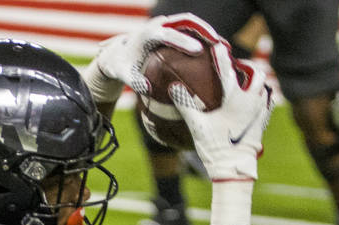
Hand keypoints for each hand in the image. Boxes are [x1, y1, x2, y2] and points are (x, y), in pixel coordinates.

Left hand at [83, 13, 213, 106]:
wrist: (117, 53)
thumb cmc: (121, 65)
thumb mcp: (124, 74)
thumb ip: (133, 81)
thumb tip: (146, 89)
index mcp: (149, 33)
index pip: (169, 34)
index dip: (184, 41)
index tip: (198, 50)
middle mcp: (159, 24)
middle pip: (186, 21)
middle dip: (203, 30)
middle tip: (219, 42)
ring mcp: (166, 24)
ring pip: (191, 22)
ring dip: (206, 31)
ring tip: (221, 44)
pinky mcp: (171, 28)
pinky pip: (189, 29)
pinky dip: (202, 36)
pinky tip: (213, 49)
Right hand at [175, 44, 273, 180]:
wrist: (234, 169)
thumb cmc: (215, 148)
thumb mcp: (198, 127)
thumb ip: (186, 105)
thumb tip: (173, 87)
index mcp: (236, 98)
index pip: (227, 71)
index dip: (220, 57)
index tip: (217, 46)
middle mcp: (252, 101)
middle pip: (256, 73)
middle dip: (247, 67)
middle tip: (237, 66)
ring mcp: (260, 111)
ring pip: (264, 87)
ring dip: (256, 82)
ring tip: (246, 83)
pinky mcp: (262, 122)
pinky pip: (266, 103)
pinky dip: (260, 98)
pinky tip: (253, 102)